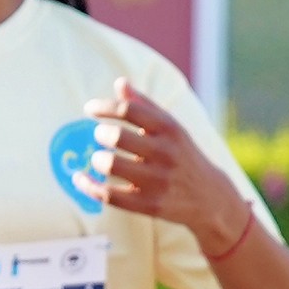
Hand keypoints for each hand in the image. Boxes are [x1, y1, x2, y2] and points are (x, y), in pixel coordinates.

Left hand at [95, 78, 250, 261]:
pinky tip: (79, 178)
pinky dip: (88, 186)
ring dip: (97, 160)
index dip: (104, 107)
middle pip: (117, 137)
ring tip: (99, 159)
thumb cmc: (182, 155)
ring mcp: (158, 181)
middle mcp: (165, 153)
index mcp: (170, 129)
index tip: (89, 109)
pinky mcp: (149, 205)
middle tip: (99, 136)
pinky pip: (109, 195)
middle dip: (101, 134)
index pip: (129, 110)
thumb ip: (145, 105)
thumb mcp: (171, 128)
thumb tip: (120, 83)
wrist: (210, 197)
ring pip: (111, 165)